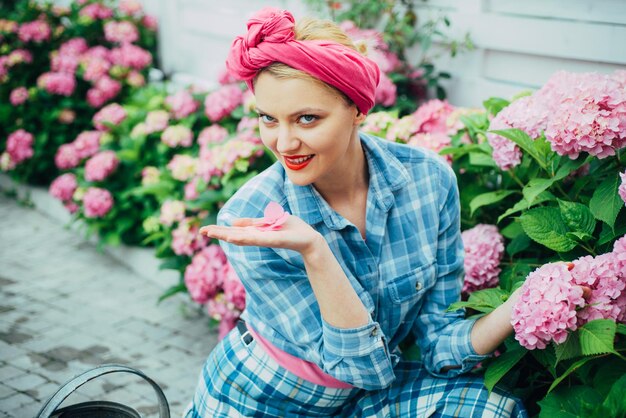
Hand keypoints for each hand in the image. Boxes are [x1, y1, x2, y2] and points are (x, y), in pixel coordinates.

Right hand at [199, 215, 322, 254]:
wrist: (308, 239)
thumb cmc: (291, 229)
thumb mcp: (268, 221)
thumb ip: (252, 222)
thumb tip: (232, 222)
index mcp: (255, 231)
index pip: (233, 230)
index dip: (219, 230)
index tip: (203, 229)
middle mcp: (257, 237)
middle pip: (233, 235)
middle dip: (218, 233)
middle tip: (201, 231)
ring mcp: (264, 239)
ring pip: (242, 238)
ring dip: (227, 235)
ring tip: (212, 233)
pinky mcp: (273, 240)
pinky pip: (257, 239)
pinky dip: (244, 238)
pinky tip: (233, 237)